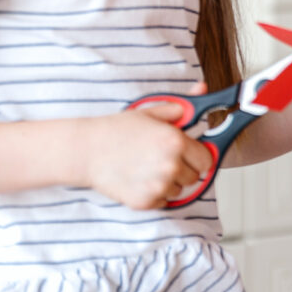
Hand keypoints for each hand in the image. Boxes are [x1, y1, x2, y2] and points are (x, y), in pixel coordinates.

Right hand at [83, 102, 215, 208]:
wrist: (85, 151)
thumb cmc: (115, 130)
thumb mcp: (150, 112)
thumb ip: (180, 107)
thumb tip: (202, 89)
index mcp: (175, 141)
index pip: (207, 160)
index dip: (198, 157)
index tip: (188, 155)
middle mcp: (170, 164)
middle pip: (194, 177)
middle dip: (183, 169)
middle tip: (161, 159)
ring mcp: (158, 185)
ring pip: (179, 191)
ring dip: (168, 183)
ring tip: (146, 168)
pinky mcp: (145, 202)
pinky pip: (163, 202)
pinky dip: (154, 195)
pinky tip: (138, 180)